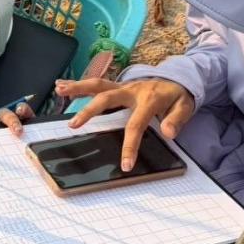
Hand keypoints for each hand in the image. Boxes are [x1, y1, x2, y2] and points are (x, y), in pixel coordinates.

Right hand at [55, 77, 193, 170]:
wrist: (177, 78)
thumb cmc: (177, 97)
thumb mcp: (184, 108)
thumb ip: (176, 120)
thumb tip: (169, 132)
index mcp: (148, 100)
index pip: (135, 124)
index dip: (130, 145)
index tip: (125, 165)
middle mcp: (131, 90)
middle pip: (107, 98)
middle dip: (90, 111)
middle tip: (74, 125)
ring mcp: (122, 86)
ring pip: (97, 84)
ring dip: (77, 87)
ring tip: (59, 90)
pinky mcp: (117, 86)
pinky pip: (96, 84)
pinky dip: (78, 84)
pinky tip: (61, 86)